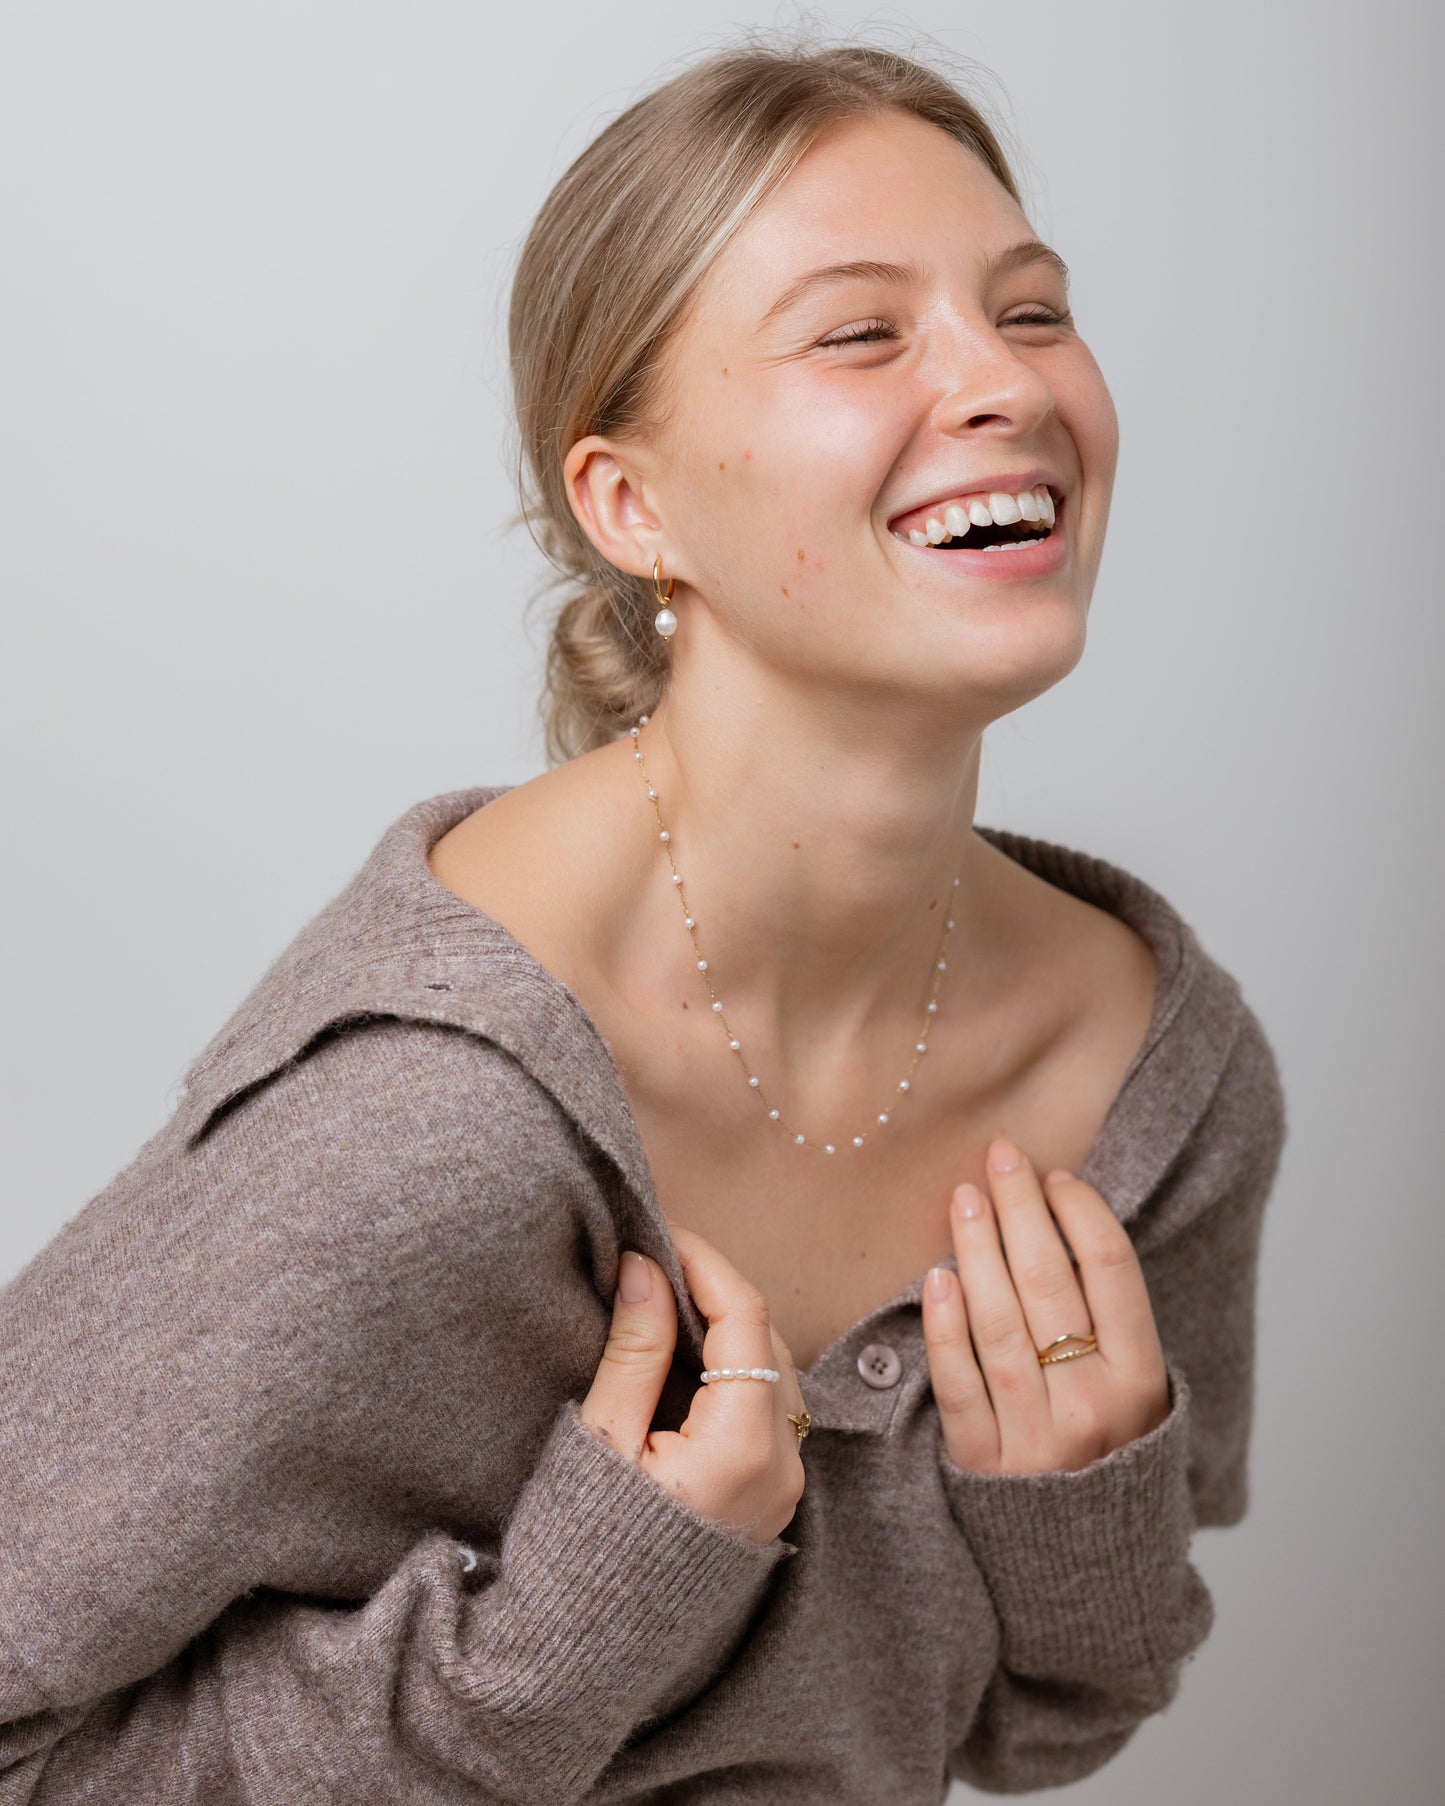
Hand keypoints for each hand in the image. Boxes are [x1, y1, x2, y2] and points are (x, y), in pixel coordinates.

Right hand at [578, 1224, 807, 1544]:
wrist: (586, 1655)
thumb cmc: (583, 1549)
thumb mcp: (601, 1438)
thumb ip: (634, 1348)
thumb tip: (646, 1267)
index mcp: (742, 1447)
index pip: (744, 1318)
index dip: (704, 1262)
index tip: (660, 1233)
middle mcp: (781, 1465)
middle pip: (769, 1341)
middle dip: (718, 1290)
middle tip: (658, 1261)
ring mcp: (783, 1487)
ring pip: (776, 1373)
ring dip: (731, 1328)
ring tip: (666, 1301)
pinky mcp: (771, 1499)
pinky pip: (770, 1410)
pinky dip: (736, 1370)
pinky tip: (686, 1356)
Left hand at [922, 1137, 1170, 1475]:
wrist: (1088, 1571)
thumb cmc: (1111, 1458)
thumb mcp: (1139, 1397)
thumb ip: (1112, 1324)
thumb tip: (1066, 1224)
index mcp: (1142, 1383)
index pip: (1113, 1271)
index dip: (1081, 1212)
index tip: (1055, 1176)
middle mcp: (1093, 1407)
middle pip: (1051, 1284)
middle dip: (1022, 1209)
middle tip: (1000, 1155)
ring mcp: (1036, 1436)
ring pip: (1000, 1324)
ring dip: (978, 1250)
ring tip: (965, 1197)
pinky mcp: (982, 1463)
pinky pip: (958, 1383)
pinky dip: (945, 1327)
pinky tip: (937, 1277)